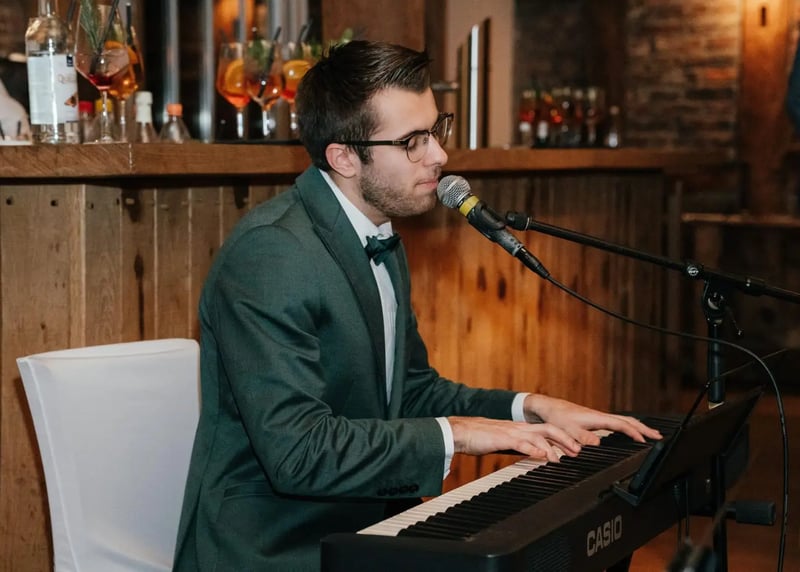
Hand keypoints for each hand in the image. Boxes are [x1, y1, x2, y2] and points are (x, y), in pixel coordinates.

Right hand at [448, 416, 581, 461]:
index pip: (547, 430)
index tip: (575, 448)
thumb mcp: (502, 442)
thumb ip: (518, 447)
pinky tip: (542, 456)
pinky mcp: (503, 438)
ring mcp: (512, 431)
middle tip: (579, 451)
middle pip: (549, 428)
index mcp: (519, 428)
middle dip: (566, 439)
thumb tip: (531, 455)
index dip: (563, 437)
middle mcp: (519, 427)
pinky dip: (533, 449)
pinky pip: (521, 443)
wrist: (459, 432)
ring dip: (554, 446)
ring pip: (539, 434)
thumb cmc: (478, 438)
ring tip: (564, 457)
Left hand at [523, 394, 662, 445]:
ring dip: (638, 427)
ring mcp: (599, 417)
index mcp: (597, 419)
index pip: (621, 425)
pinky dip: (628, 426)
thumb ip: (581, 437)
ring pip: (624, 421)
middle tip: (659, 437)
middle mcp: (601, 416)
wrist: (548, 407)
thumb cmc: (557, 418)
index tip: (645, 440)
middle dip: (644, 428)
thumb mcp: (567, 429)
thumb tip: (598, 443)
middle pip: (628, 421)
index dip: (634, 432)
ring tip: (651, 434)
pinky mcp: (596, 420)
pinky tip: (630, 431)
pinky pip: (618, 422)